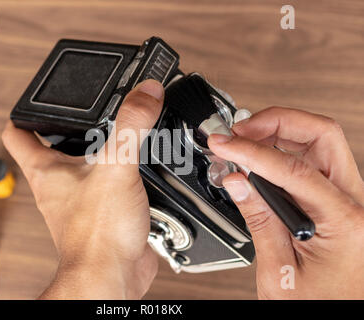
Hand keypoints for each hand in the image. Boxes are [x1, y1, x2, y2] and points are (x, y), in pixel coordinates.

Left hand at [2, 80, 164, 298]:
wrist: (114, 275)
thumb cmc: (97, 234)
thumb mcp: (115, 166)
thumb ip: (131, 126)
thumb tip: (145, 92)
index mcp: (47, 170)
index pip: (18, 131)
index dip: (27, 110)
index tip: (43, 98)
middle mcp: (59, 184)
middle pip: (56, 146)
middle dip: (74, 127)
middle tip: (94, 111)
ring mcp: (81, 200)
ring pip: (86, 166)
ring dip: (103, 151)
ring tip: (123, 134)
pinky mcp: (103, 212)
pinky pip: (110, 185)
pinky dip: (123, 174)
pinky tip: (141, 169)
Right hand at [208, 107, 363, 298]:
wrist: (338, 318)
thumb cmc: (318, 305)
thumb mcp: (280, 271)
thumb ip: (259, 220)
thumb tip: (237, 180)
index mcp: (345, 221)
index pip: (293, 169)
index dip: (251, 152)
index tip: (224, 144)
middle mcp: (354, 203)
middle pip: (321, 134)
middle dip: (276, 122)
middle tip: (240, 130)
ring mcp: (348, 199)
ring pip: (318, 141)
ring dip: (279, 132)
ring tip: (244, 140)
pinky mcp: (335, 201)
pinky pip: (312, 161)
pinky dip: (282, 151)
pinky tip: (258, 159)